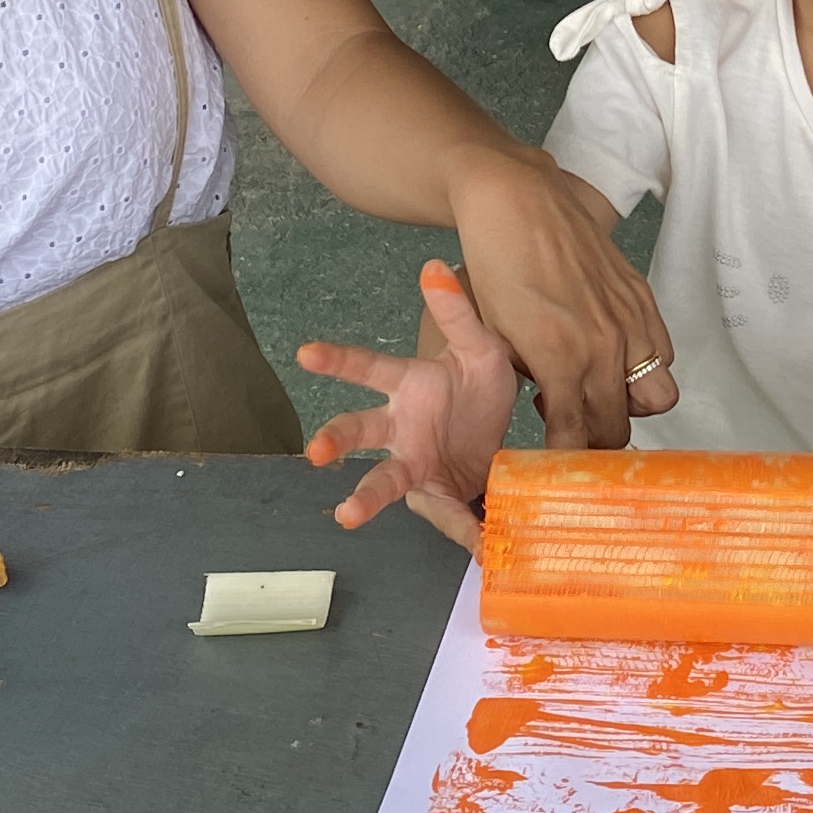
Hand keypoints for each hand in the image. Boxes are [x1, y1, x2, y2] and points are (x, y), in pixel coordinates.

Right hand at [298, 260, 517, 554]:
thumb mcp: (481, 347)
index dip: (336, 360)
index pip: (367, 368)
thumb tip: (434, 266)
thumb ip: (458, 314)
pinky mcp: (440, 495)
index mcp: (407, 385)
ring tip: (347, 515)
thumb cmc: (480, 383)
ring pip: (385, 481)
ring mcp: (415, 464)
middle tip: (316, 451)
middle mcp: (400, 427)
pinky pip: (447, 516)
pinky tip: (478, 546)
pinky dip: (463, 532)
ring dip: (365, 499)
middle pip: (359, 431)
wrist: (508, 428)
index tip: (305, 353)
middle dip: (336, 439)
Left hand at [441, 159, 674, 449]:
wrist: (516, 199)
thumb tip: (551, 410)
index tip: (558, 471)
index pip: (576, 436)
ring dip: (629, 406)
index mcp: (560, 359)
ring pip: (657, 397)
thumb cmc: (494, 267)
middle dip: (596, 441)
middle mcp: (604, 345)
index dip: (567, 461)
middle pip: (619, 426)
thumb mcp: (494, 335)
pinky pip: (664, 353)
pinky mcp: (641, 296)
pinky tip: (610, 356)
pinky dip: (644, 368)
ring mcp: (629, 320)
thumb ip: (528, 379)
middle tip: (572, 433)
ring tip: (595, 394)